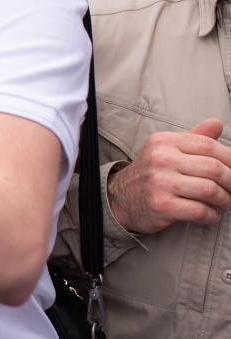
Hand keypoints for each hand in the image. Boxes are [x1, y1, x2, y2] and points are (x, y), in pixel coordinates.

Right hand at [107, 119, 230, 233]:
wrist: (119, 198)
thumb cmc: (151, 174)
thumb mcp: (167, 150)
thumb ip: (193, 138)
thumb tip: (217, 123)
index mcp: (164, 141)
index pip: (208, 145)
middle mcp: (160, 159)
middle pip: (213, 168)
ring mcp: (159, 182)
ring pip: (210, 190)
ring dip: (226, 201)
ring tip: (226, 204)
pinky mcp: (161, 205)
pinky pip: (200, 211)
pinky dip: (212, 216)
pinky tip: (210, 216)